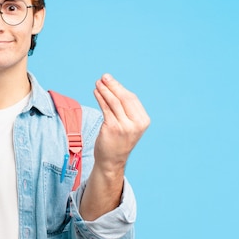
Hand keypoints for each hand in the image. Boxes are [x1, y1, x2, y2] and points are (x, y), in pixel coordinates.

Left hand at [80, 74, 148, 219]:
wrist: (112, 160)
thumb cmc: (118, 140)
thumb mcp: (128, 124)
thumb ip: (125, 109)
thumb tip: (114, 87)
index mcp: (143, 121)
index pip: (131, 99)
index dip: (120, 88)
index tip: (110, 80)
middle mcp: (136, 124)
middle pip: (123, 98)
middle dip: (112, 86)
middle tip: (103, 77)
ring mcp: (125, 126)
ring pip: (113, 102)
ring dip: (104, 90)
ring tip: (97, 83)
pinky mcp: (112, 128)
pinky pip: (105, 109)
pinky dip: (100, 98)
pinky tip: (96, 92)